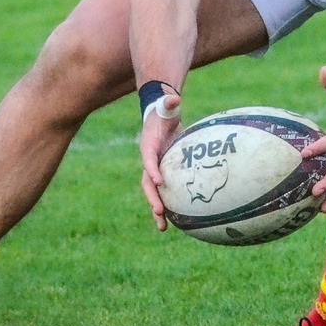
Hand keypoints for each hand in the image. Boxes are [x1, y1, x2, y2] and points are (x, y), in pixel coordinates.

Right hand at [138, 106, 181, 231]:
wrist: (160, 117)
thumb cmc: (164, 111)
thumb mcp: (167, 106)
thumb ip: (170, 103)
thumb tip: (174, 98)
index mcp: (148, 146)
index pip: (148, 160)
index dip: (152, 170)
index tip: (159, 181)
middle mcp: (149, 161)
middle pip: (148, 183)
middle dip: (152, 198)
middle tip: (160, 212)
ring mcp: (155, 168)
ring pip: (154, 193)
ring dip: (157, 209)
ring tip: (163, 228)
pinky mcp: (162, 173)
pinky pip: (164, 191)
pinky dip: (168, 204)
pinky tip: (178, 220)